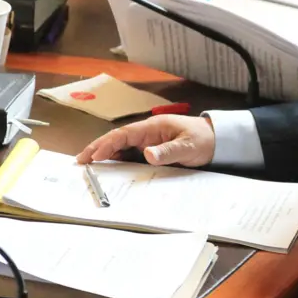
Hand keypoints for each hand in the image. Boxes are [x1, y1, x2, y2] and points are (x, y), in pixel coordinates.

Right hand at [76, 115, 215, 166]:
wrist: (217, 141)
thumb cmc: (203, 140)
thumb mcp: (188, 147)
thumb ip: (169, 151)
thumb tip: (147, 154)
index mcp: (153, 127)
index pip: (124, 135)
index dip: (107, 144)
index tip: (94, 156)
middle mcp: (147, 133)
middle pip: (117, 140)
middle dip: (98, 149)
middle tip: (80, 161)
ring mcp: (148, 141)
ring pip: (121, 148)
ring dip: (104, 155)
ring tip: (87, 167)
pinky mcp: (152, 150)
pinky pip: (131, 155)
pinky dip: (117, 161)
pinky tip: (108, 170)